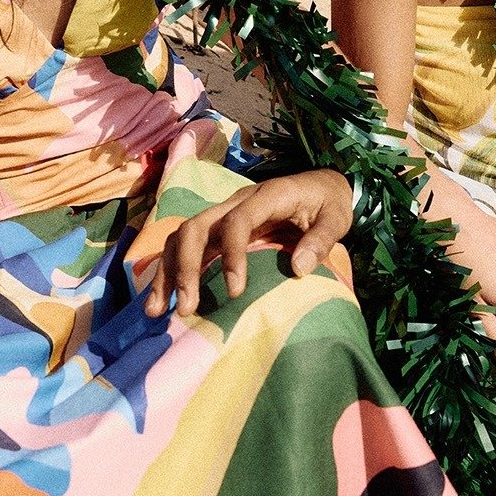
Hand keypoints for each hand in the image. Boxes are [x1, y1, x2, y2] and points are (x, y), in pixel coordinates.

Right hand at [137, 169, 352, 317]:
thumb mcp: (337, 218)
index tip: (236, 293)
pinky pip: (188, 245)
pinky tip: (164, 299)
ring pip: (183, 236)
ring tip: (159, 310)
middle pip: (196, 227)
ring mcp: (224, 214)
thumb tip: (297, 269)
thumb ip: (321, 241)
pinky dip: (172, 270)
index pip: (237, 222)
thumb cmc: (329, 203)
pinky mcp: (219, 228)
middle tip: (187, 308)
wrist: (322, 185)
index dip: (231, 256)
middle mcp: (237, 202)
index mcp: (266, 196)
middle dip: (186, 267)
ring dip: (169, 271)